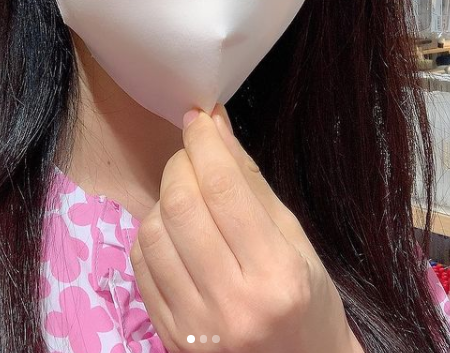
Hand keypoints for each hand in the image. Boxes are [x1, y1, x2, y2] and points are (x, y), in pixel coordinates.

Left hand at [129, 104, 360, 352]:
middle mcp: (232, 304)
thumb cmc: (308, 303)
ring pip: (152, 232)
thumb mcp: (295, 238)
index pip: (224, 188)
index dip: (205, 142)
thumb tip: (215, 126)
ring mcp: (195, 326)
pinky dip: (152, 232)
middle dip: (181, 163)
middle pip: (181, 206)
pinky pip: (141, 266)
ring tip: (187, 195)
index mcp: (276, 275)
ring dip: (164, 198)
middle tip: (194, 153)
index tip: (199, 118)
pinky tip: (174, 229)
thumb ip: (250, 182)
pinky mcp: (169, 336)